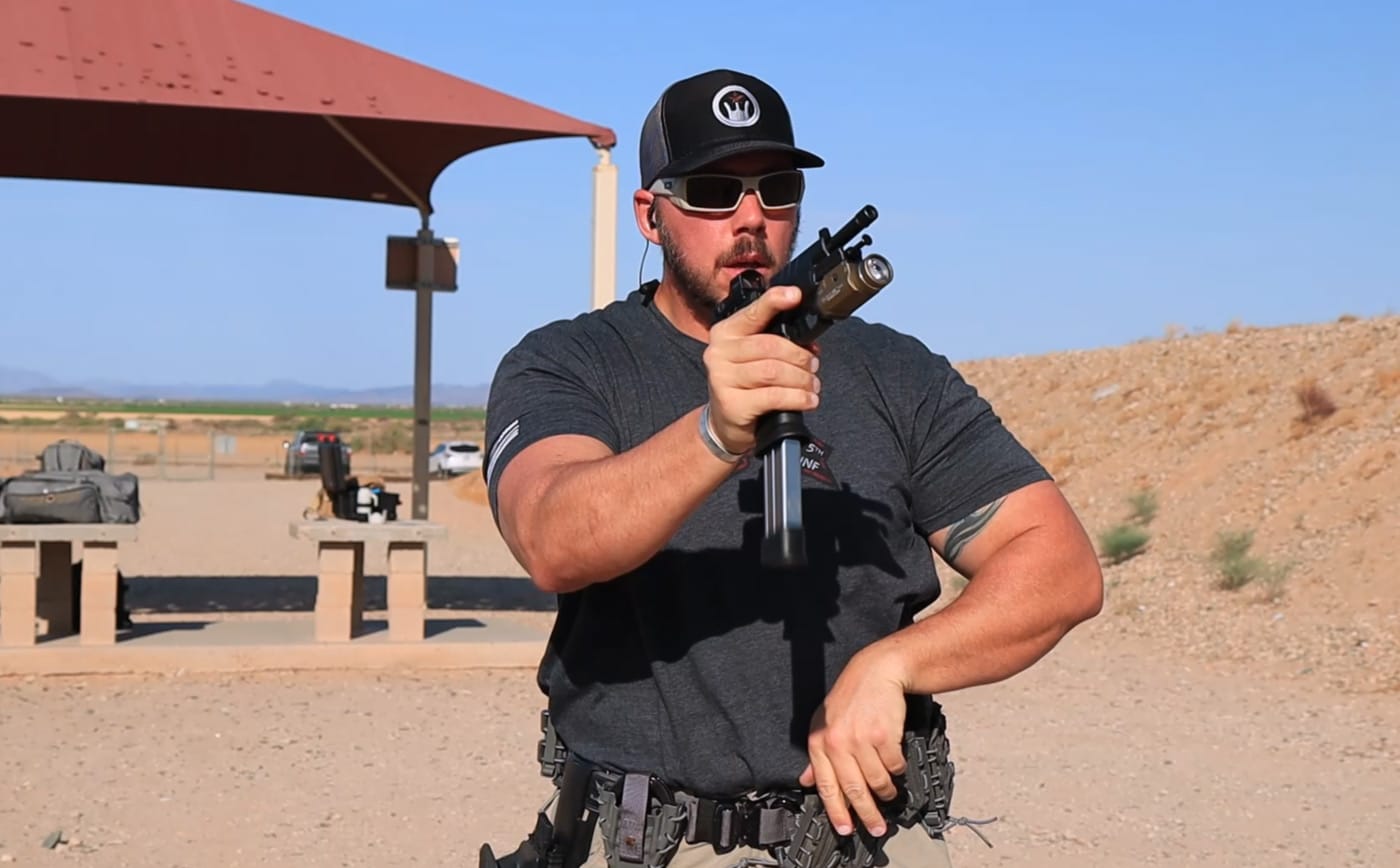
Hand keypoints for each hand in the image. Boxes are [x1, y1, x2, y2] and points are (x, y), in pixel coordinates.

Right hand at [703, 285, 820, 454]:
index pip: (753, 312)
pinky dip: (798, 397)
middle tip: (813, 366)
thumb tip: (810, 344)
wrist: (725, 422)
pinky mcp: (732, 404)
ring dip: (802, 379)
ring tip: (812, 385)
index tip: (794, 296)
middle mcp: (719, 352)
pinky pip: (774, 396)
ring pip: (774, 371)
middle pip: (771, 345)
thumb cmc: (746, 384)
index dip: (774, 301)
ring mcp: (722, 378)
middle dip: (800, 356)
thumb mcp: (755, 357)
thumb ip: (777, 342)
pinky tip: (808, 400)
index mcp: (726, 332)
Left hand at [798, 646, 908, 837]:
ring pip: (877, 781)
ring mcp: (861, 739)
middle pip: (853, 789)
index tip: (845, 829)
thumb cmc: (849, 698)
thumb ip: (817, 756)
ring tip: (889, 793)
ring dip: (886, 791)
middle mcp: (838, 742)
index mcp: (819, 742)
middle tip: (876, 828)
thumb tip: (807, 780)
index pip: (826, 786)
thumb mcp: (824, 723)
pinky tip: (896, 764)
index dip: (836, 812)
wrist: (875, 672)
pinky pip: (894, 765)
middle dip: (867, 814)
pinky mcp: (883, 735)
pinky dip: (897, 769)